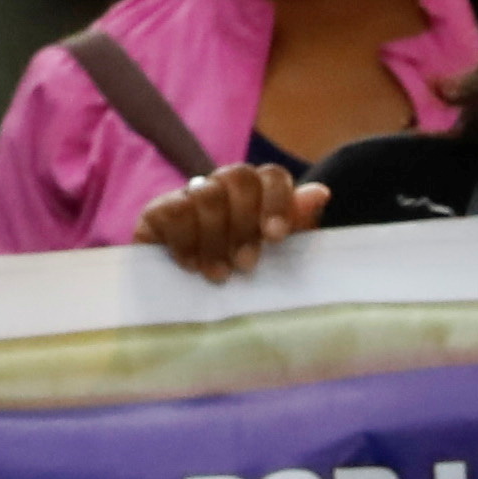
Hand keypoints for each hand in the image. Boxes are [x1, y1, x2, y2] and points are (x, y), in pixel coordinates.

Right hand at [142, 164, 323, 281]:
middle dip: (246, 222)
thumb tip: (320, 193)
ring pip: (207, 193)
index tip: (276, 237)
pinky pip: (174, 210)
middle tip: (247, 265)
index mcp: (256, 194)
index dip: (277, 200)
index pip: (271, 175)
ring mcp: (188, 197)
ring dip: (216, 237)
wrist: (181, 303)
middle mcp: (222, 187)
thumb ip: (295, 225)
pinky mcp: (157, 212)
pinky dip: (185, 239)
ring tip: (219, 275)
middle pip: (238, 177)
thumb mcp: (274, 257)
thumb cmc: (238, 279)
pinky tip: (190, 265)